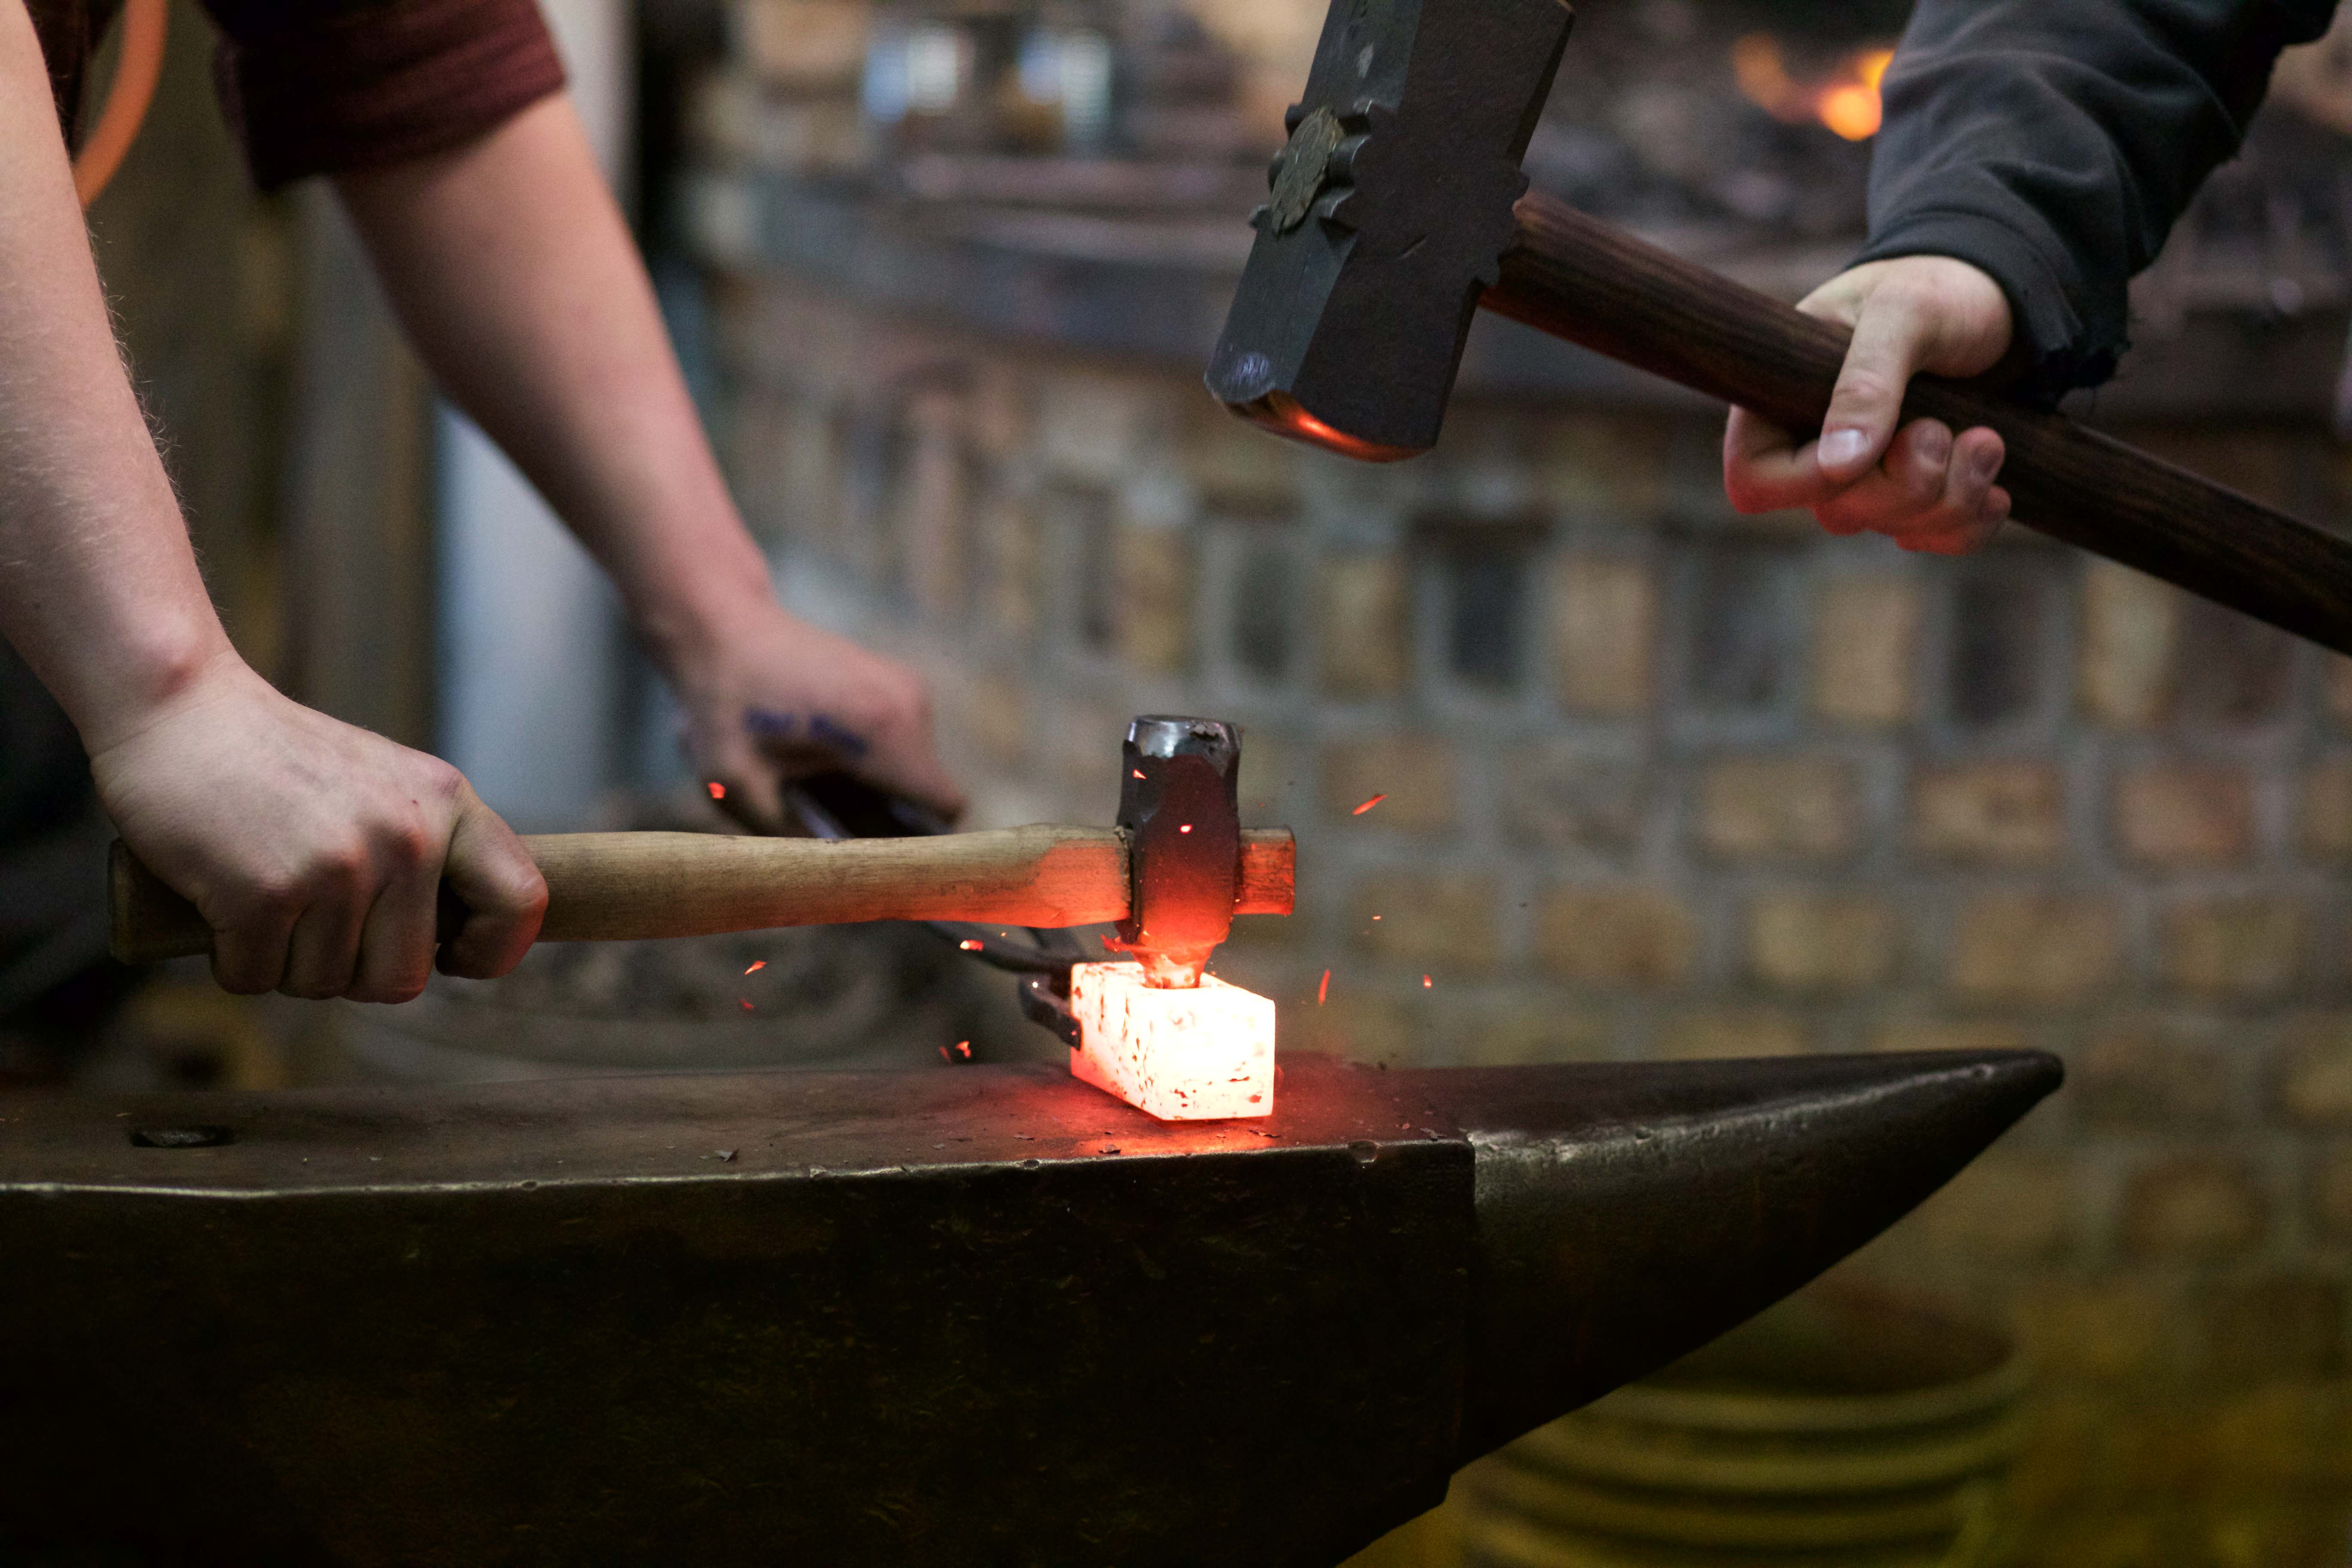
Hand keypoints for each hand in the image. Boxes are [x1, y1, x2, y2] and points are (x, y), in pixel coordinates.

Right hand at [88, 655, 546, 1000]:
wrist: (177, 710)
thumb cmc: (277, 758)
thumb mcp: (386, 784)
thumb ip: (429, 849)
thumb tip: (455, 942)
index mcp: (447, 803)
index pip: (521, 901)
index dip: (492, 951)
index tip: (451, 958)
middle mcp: (407, 837)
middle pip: (402, 979)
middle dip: (353, 973)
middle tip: (313, 926)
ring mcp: (339, 866)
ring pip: (323, 984)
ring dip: (285, 961)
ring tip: (264, 893)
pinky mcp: (264, 894)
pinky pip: (255, 979)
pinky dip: (233, 960)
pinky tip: (222, 903)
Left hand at [657, 590, 965, 834]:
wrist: (722, 629)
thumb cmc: (725, 708)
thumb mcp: (741, 789)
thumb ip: (793, 844)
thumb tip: (838, 888)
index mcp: (881, 730)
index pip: (944, 808)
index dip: (920, 845)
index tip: (881, 861)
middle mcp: (908, 704)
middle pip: (926, 793)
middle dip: (885, 816)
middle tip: (823, 815)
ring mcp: (908, 687)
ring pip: (915, 769)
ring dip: (875, 786)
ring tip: (812, 776)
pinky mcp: (899, 681)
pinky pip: (903, 744)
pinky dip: (872, 759)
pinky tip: (819, 751)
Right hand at [1723, 256, 2015, 553]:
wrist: (2001, 296)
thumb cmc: (1937, 287)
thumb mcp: (1903, 314)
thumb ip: (1866, 381)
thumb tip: (1839, 465)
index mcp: (1780, 403)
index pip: (1754, 482)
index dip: (1807, 483)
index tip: (1873, 445)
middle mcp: (1814, 449)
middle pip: (1837, 513)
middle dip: (1907, 483)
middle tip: (1942, 428)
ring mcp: (1867, 477)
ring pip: (1891, 527)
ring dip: (1952, 495)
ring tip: (1987, 439)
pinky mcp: (1917, 493)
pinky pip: (1934, 539)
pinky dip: (1972, 521)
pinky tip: (1997, 484)